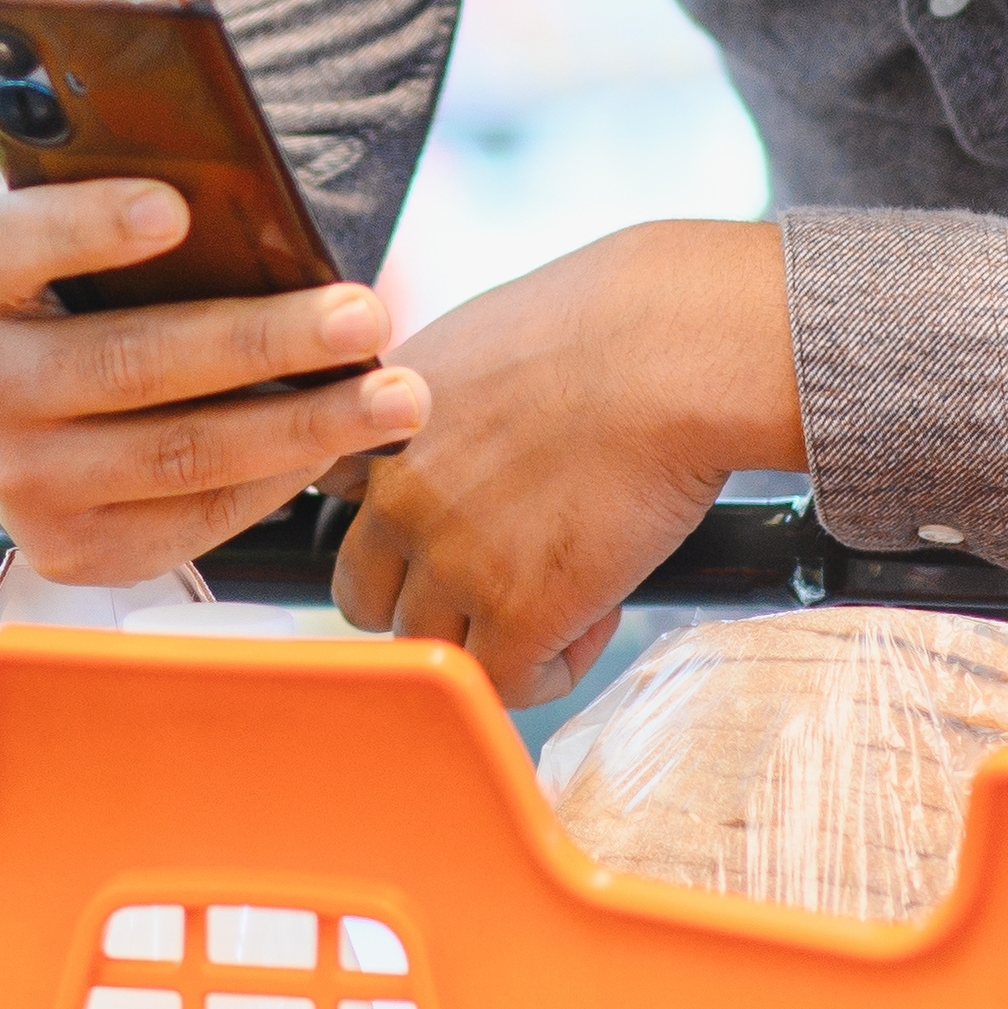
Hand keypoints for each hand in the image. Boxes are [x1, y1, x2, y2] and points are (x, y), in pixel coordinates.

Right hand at [0, 180, 426, 585]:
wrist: (7, 426)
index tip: (173, 208)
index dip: (89, 226)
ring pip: (182, 453)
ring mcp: (20, 479)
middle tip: (364, 317)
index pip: (15, 243)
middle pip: (134, 361)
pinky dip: (280, 478)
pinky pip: (197, 516)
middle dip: (264, 341)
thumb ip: (141, 222)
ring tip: (396, 399)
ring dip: (304, 425)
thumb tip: (269, 216)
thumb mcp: (75, 250)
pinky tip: (342, 445)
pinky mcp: (70, 549)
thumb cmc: (75, 307)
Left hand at [325, 222, 793, 703]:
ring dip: (494, 635)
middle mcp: (396, 497)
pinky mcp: (516, 612)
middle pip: (363, 596)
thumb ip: (437, 399)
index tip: (437, 526)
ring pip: (432, 649)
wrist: (673, 353)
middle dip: (427, 596)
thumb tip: (452, 438)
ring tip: (564, 591)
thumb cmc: (607, 325)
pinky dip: (552, 667)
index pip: (334, 507)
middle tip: (501, 575)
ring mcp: (451, 560)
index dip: (390, 526)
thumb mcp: (477, 340)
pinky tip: (595, 615)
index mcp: (378, 426)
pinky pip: (509, 683)